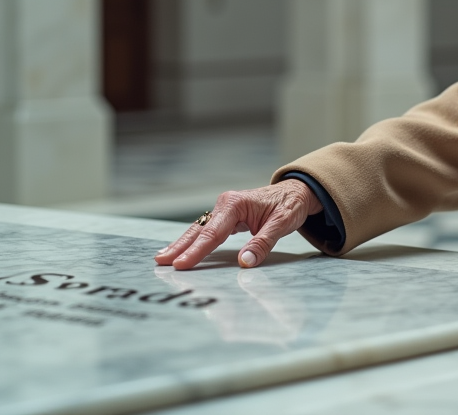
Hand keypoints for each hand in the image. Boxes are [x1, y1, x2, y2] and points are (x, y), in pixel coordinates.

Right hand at [154, 180, 322, 269]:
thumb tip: (244, 263)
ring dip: (182, 243)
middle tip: (161, 261)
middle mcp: (226, 204)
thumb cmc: (289, 205)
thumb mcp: (281, 224)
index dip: (197, 251)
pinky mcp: (226, 215)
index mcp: (235, 204)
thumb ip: (262, 244)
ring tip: (163, 257)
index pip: (213, 233)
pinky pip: (207, 230)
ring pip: (200, 229)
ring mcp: (224, 209)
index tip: (182, 264)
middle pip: (199, 229)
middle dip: (180, 246)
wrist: (296, 192)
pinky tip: (182, 249)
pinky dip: (194, 240)